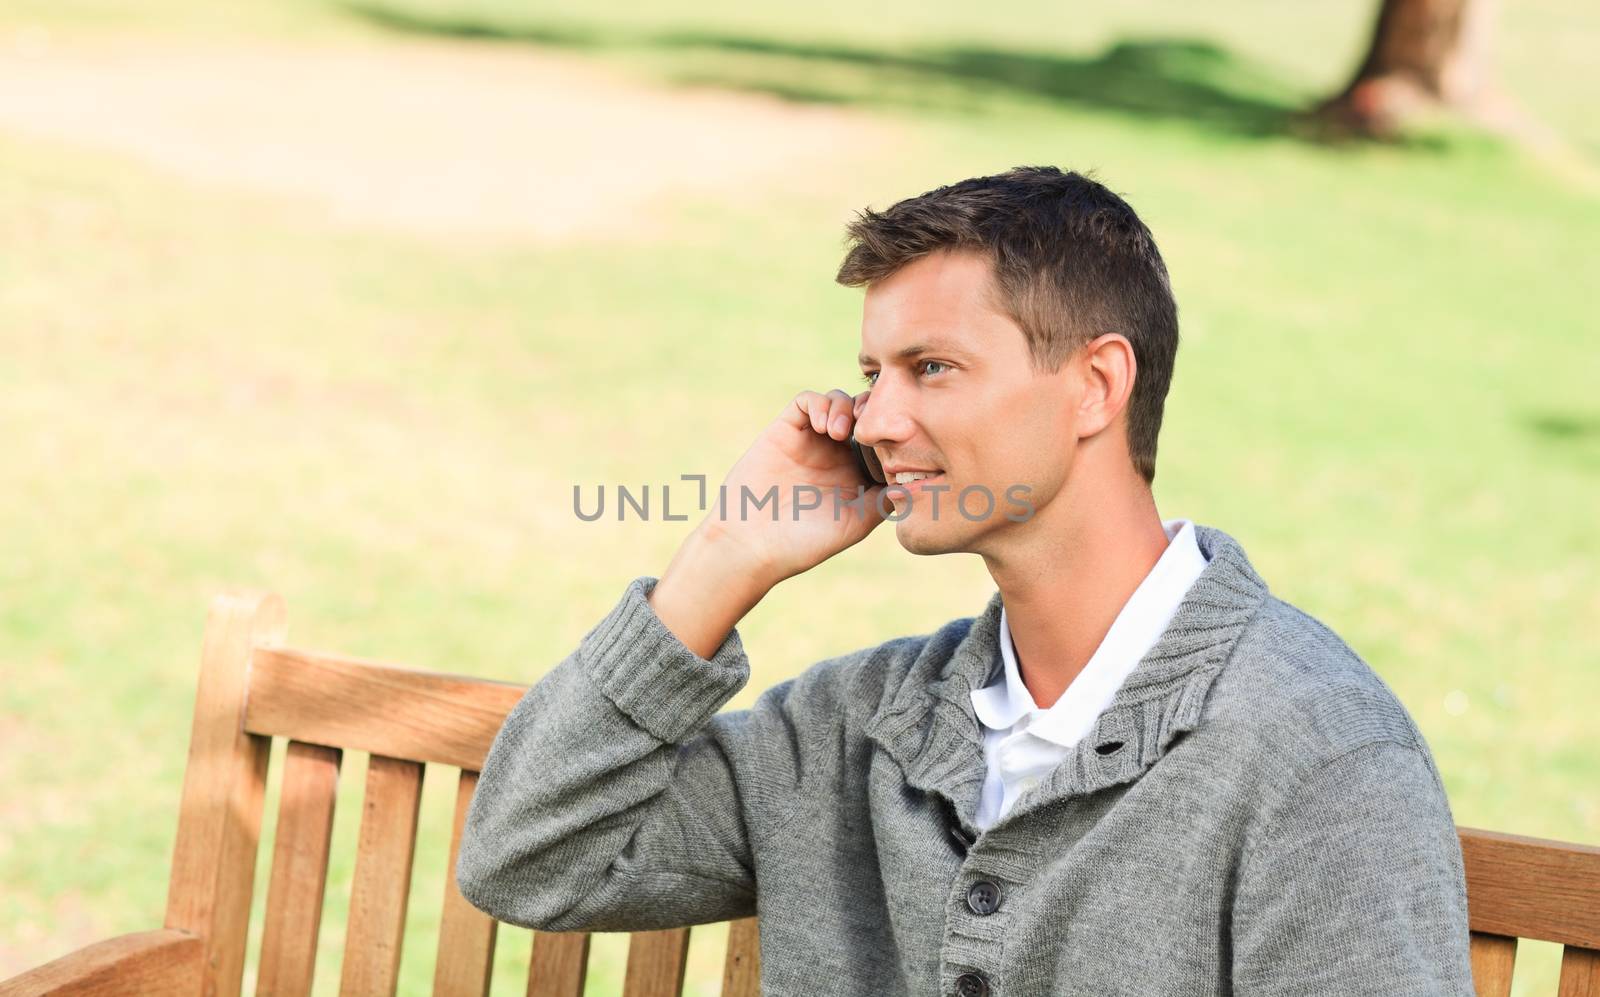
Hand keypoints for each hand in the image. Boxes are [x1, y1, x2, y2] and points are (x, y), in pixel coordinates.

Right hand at [697, 388, 888, 584]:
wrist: (752, 543)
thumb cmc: (803, 542)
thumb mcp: (854, 523)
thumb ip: (884, 501)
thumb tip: (915, 482)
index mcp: (857, 475)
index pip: (884, 441)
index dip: (894, 434)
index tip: (900, 441)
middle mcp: (836, 455)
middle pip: (864, 414)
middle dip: (874, 412)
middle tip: (876, 422)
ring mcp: (811, 441)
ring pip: (839, 402)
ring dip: (847, 408)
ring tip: (842, 432)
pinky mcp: (786, 431)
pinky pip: (808, 401)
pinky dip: (821, 404)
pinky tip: (826, 428)